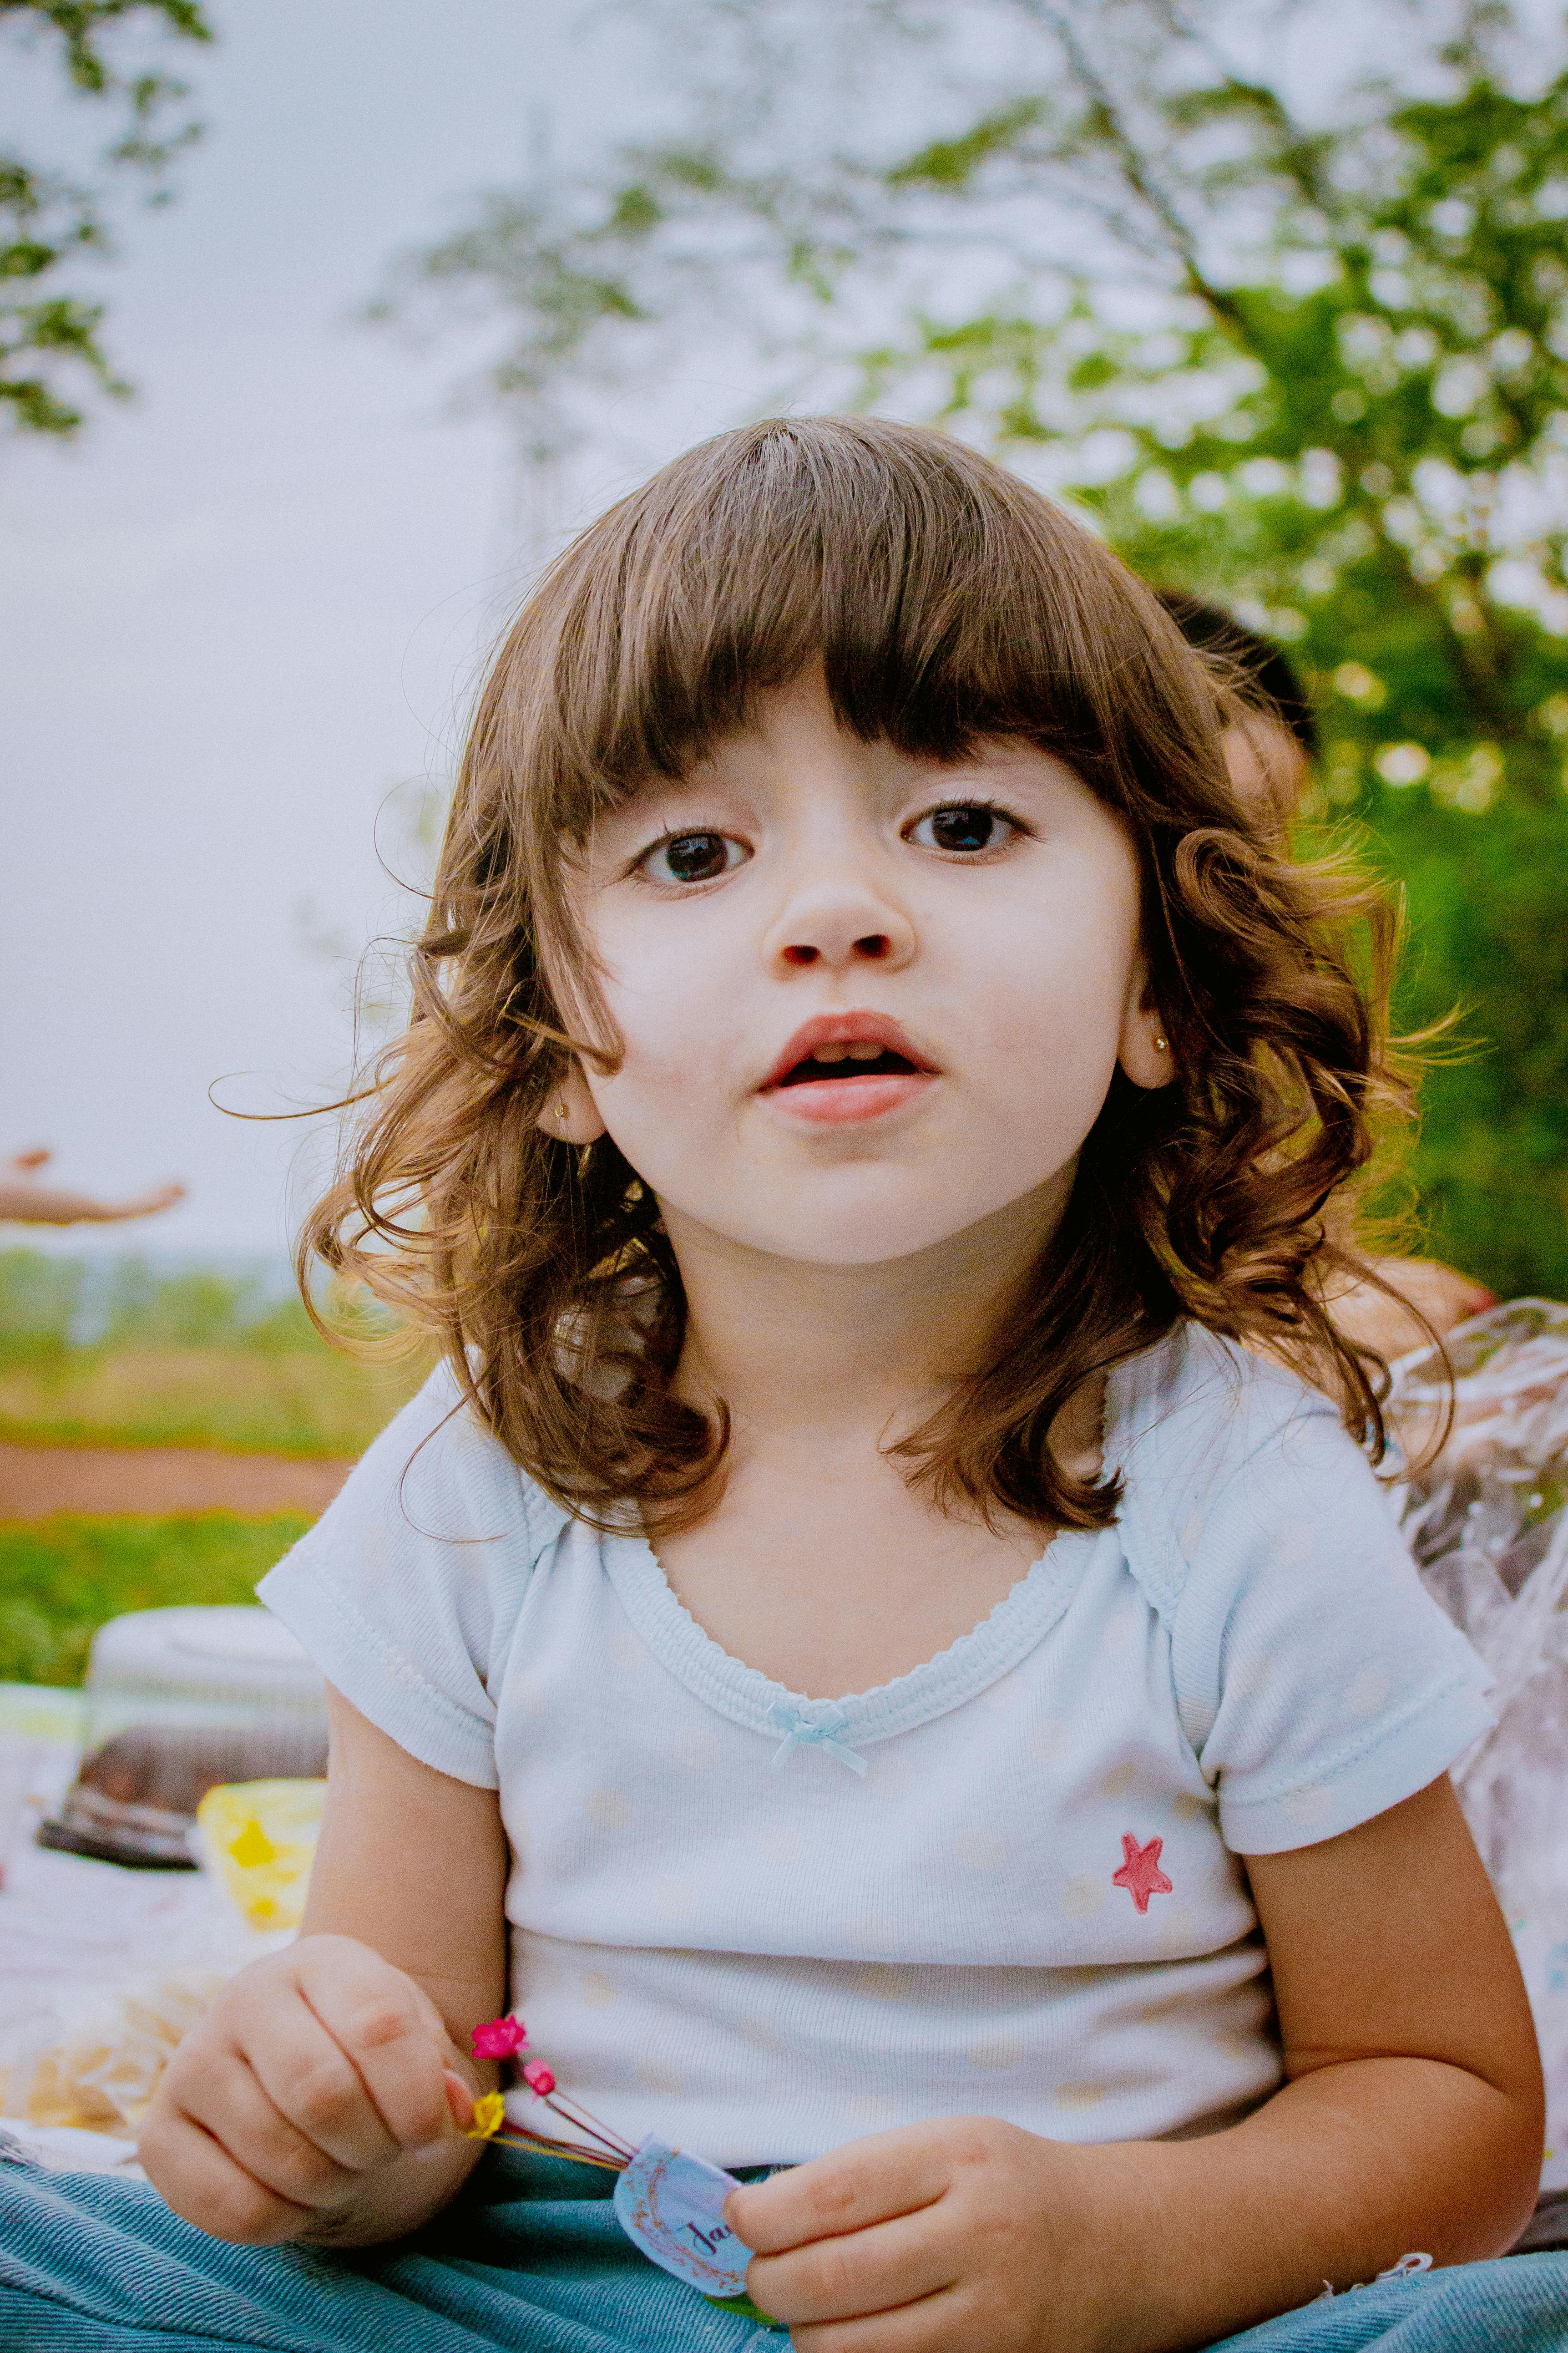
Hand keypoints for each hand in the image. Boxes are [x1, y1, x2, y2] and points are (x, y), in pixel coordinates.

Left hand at [0, 1148, 185, 1224]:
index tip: (147, 1192)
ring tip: (185, 1188)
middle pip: (121, 1213)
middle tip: (178, 1192)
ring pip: (131, 1211)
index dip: (125, 1202)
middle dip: (150, 1204)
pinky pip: (129, 1208)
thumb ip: (30, 1160)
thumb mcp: (13, 1166)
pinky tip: (177, 1190)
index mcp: (56, 1208)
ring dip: (160, 1201)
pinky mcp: (88, 1210)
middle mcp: (72, 1217)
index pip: (98, 1208)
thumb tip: (51, 1149)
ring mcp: (82, 1215)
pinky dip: (156, 1200)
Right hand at [140, 1934, 481, 2245]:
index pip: (378, 2026)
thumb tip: (453, 2114)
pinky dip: (286, 2221)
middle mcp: (244, 1997)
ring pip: (282, 2158)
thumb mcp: (414, 2045)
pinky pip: (235, 2209)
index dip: (418, 2098)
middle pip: (323, 2094)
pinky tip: (295, 2193)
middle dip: (373, 2145)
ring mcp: (191, 2064)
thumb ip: (441, 2077)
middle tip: (382, 2151)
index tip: (433, 2132)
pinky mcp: (158, 2136)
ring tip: (341, 2165)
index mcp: (319, 1961)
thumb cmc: (365, 2057)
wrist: (295, 2071)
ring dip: (334, 2184)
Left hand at [725, 2116, 1130, 2352]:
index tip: (739, 2221)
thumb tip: (757, 2216)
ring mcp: (992, 2318)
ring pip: (849, 2349)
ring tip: (808, 2306)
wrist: (1120, 2246)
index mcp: (958, 2158)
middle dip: (770, 2283)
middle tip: (762, 2273)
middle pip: (830, 2279)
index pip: (831, 2195)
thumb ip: (861, 2176)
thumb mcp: (945, 2146)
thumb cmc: (1009, 2184)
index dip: (763, 2217)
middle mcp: (979, 2236)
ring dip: (804, 2332)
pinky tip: (853, 2334)